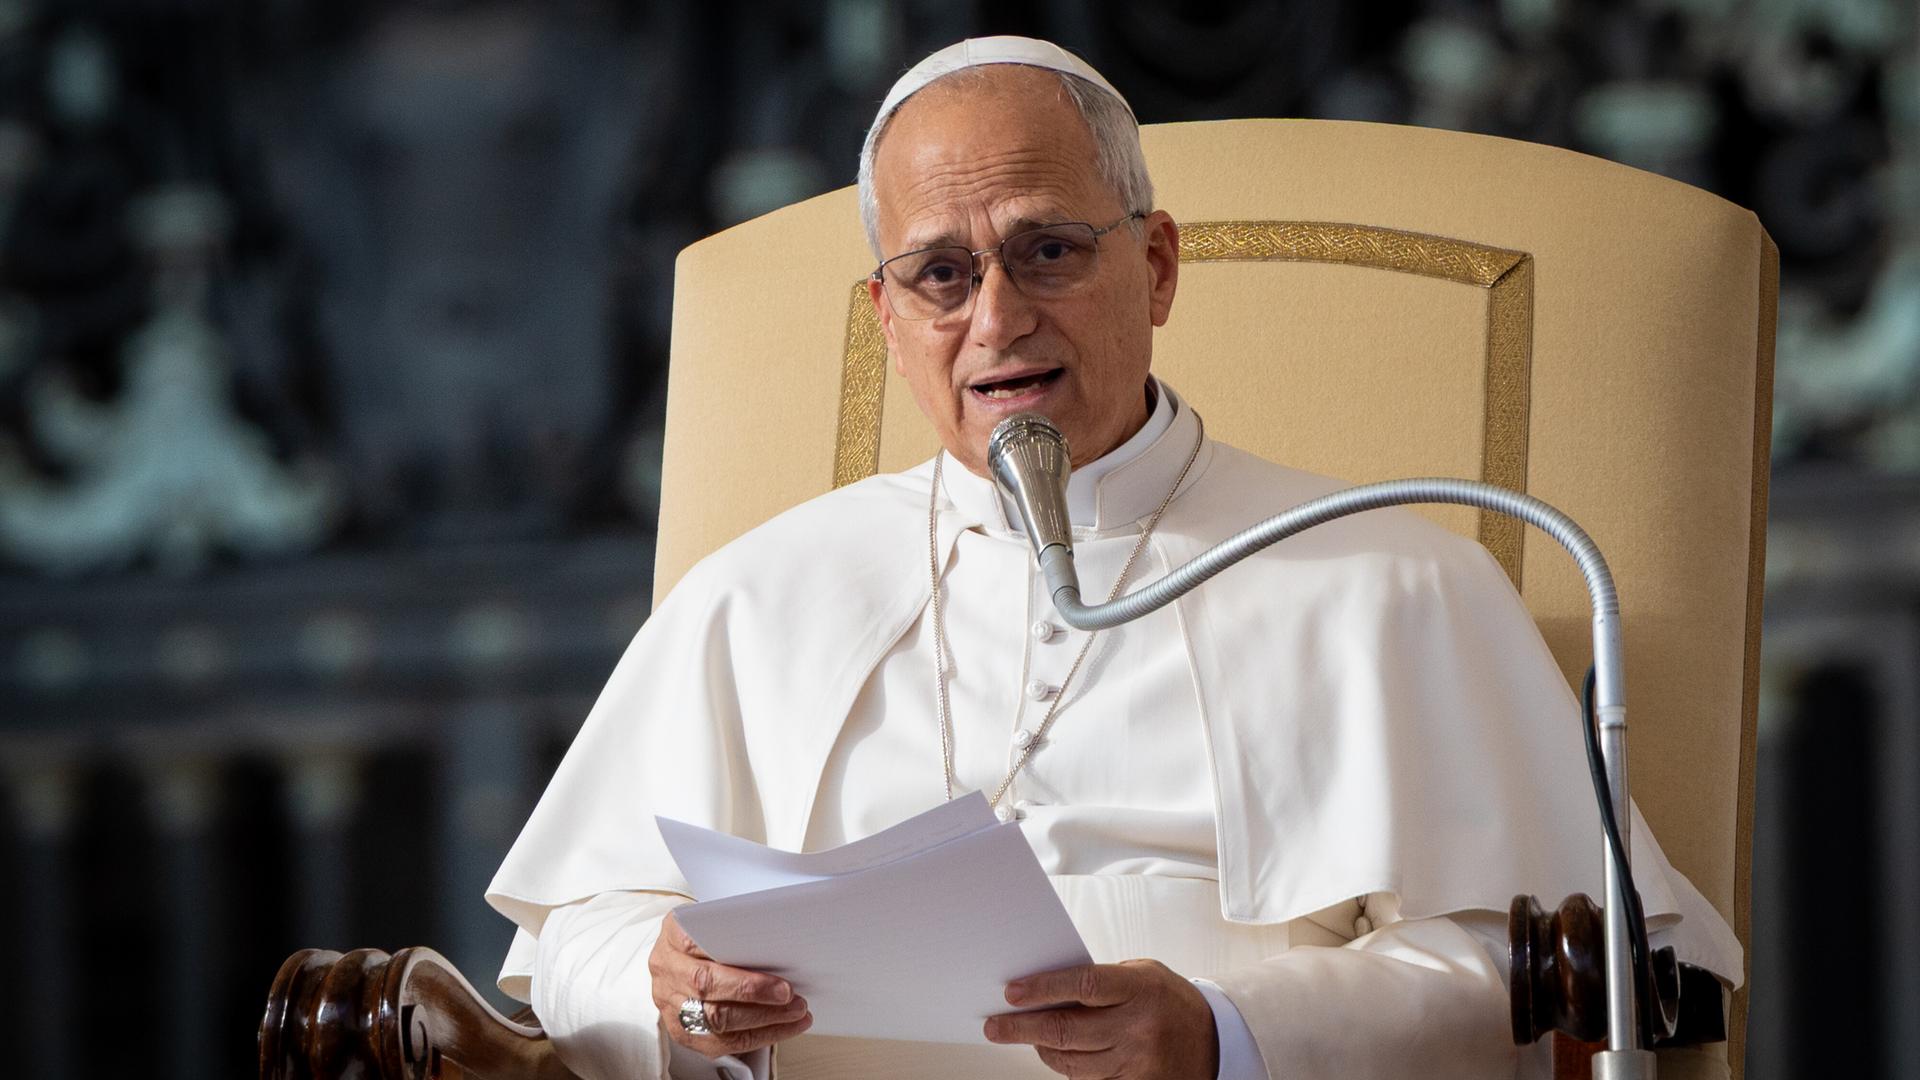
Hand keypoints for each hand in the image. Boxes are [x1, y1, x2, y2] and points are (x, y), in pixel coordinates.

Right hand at [648, 911, 811, 1057]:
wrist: (676, 957)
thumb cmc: (704, 934)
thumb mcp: (714, 916)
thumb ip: (737, 926)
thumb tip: (780, 942)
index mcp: (674, 933)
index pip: (700, 948)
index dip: (738, 967)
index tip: (778, 980)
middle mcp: (667, 969)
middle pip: (707, 987)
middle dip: (755, 995)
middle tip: (791, 997)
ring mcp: (670, 1002)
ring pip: (714, 1020)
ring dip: (762, 1020)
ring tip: (794, 1014)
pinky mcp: (680, 1030)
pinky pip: (718, 1043)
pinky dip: (756, 1037)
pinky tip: (780, 1028)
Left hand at [984, 959, 1218, 1078]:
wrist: (1214, 1040)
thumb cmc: (1169, 1000)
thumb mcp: (1141, 973)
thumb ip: (1101, 979)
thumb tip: (1050, 988)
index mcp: (1140, 989)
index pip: (1083, 986)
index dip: (1043, 989)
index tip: (1013, 993)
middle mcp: (1139, 1027)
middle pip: (1067, 1031)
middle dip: (1023, 1028)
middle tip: (997, 1026)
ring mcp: (1137, 1061)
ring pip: (1072, 1062)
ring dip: (1042, 1049)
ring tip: (1026, 1037)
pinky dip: (1068, 1067)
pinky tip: (1056, 1054)